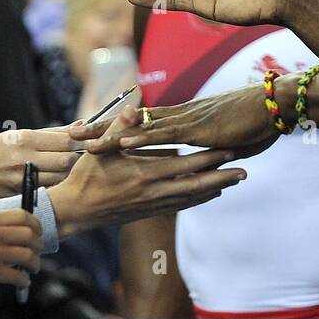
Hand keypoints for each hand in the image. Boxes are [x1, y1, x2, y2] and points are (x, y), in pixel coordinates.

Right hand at [0, 127, 80, 199]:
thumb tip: (80, 125)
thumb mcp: (17, 135)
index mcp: (24, 140)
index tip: (88, 140)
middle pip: (66, 161)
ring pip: (61, 177)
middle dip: (78, 158)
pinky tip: (56, 179)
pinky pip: (49, 188)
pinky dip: (57, 183)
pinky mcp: (21, 194)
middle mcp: (24, 159)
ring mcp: (23, 179)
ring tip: (70, 167)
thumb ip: (50, 133)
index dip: (81, 140)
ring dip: (69, 172)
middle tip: (83, 155)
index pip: (65, 141)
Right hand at [0, 209, 41, 289]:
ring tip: (32, 269)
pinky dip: (24, 280)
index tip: (37, 234)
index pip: (24, 215)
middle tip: (35, 253)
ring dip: (34, 264)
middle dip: (37, 246)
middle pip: (30, 235)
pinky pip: (18, 275)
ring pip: (28, 255)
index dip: (36, 225)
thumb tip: (19, 232)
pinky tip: (22, 282)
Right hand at [48, 107, 247, 236]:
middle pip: (195, 185)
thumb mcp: (100, 149)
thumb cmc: (84, 177)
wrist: (74, 212)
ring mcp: (152, 204)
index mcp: (144, 174)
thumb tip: (135, 106)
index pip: (185, 165)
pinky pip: (179, 205)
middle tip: (244, 171)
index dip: (208, 158)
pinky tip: (209, 194)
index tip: (230, 150)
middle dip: (221, 177)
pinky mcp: (148, 212)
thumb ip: (120, 127)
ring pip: (191, 197)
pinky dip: (197, 199)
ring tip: (235, 181)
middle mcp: (153, 192)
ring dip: (214, 189)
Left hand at [96, 86, 285, 160]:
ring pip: (141, 129)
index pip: (143, 120)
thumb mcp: (227, 133)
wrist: (276, 104)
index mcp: (185, 116)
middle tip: (71, 133)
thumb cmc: (256, 118)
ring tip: (83, 142)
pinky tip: (122, 143)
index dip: (117, 125)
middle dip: (102, 130)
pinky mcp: (199, 129)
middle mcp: (181, 116)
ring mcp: (188, 121)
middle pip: (133, 123)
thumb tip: (203, 155)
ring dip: (111, 136)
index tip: (91, 129)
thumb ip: (209, 143)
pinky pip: (165, 134)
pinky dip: (142, 138)